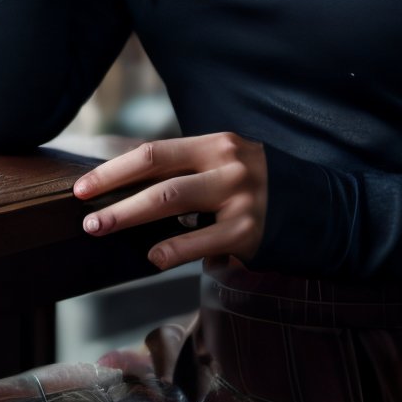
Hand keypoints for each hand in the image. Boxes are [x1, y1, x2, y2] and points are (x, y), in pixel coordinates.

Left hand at [73, 133, 267, 269]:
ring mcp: (240, 196)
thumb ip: (189, 172)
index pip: (155, 152)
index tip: (83, 187)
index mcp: (217, 144)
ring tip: (102, 229)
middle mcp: (228, 164)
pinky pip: (200, 241)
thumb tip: (129, 187)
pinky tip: (153, 257)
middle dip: (115, 194)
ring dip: (130, 215)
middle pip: (159, 175)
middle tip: (84, 216)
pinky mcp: (249, 230)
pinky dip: (171, 250)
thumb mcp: (227, 166)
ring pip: (173, 201)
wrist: (317, 209)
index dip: (115, 170)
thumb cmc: (257, 189)